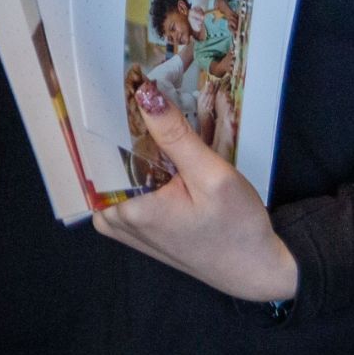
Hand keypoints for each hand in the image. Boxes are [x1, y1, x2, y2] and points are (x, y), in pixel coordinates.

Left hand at [94, 81, 300, 302]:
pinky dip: (139, 165)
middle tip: (138, 92)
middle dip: (119, 129)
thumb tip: (146, 94)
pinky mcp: (136, 228)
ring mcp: (123, 227)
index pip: (98, 153)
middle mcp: (116, 221)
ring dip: (130, 147)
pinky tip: (158, 147)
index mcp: (128, 211)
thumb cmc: (237, 228)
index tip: (117, 86)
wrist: (254, 268)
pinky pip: (126, 187)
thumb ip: (176, 136)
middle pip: (104, 162)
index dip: (105, 117)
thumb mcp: (212, 176)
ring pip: (115, 173)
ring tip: (150, 115)